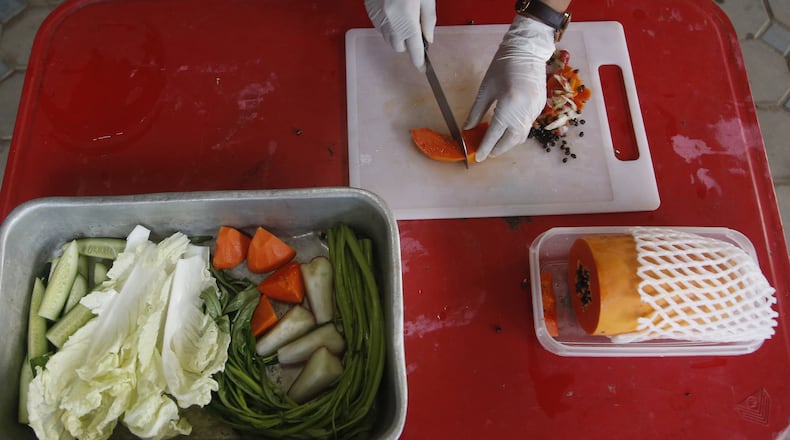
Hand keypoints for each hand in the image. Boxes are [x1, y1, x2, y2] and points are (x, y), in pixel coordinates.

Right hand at [365, 0, 435, 70]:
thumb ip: (429, 19)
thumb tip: (428, 37)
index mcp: (408, 22)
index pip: (415, 51)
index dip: (419, 61)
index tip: (422, 68)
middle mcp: (391, 24)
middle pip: (399, 47)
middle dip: (407, 43)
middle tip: (414, 29)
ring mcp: (379, 19)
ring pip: (387, 38)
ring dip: (396, 34)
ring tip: (402, 17)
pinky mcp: (370, 12)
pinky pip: (379, 27)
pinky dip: (386, 25)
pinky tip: (392, 12)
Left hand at [464, 16, 555, 161]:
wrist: (527, 51)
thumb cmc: (503, 66)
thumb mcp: (486, 89)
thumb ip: (477, 112)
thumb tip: (467, 128)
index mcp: (508, 105)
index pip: (494, 134)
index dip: (485, 147)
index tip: (478, 158)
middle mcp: (523, 112)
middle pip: (510, 140)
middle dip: (498, 149)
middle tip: (487, 153)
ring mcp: (534, 111)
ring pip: (521, 136)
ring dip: (508, 143)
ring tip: (496, 145)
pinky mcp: (540, 107)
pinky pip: (528, 126)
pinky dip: (517, 132)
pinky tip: (508, 130)